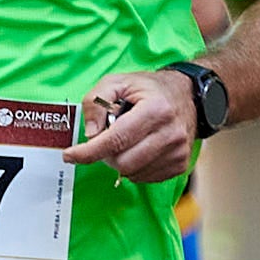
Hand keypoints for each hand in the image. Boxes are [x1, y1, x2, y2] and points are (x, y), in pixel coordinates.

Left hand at [67, 68, 197, 182]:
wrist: (189, 96)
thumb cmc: (150, 89)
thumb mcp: (118, 82)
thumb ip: (96, 101)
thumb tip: (90, 133)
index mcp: (156, 110)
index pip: (116, 140)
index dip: (89, 152)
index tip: (70, 156)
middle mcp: (170, 133)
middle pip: (123, 162)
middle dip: (106, 154)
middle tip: (108, 139)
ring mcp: (178, 151)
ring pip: (132, 173)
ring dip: (120, 161)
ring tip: (127, 141)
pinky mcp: (180, 164)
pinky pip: (144, 178)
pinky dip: (134, 168)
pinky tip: (139, 149)